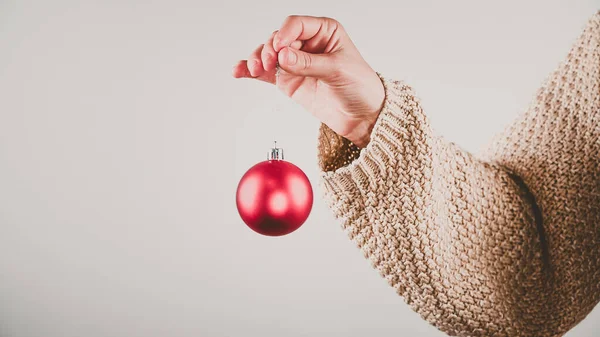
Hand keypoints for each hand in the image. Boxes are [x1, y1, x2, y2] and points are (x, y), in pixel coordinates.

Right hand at [231, 15, 384, 147]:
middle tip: (268, 63)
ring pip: (268, 55)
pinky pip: (265, 73)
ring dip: (256, 59)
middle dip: (269, 49)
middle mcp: (307, 44)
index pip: (297, 24)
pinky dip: (251, 72)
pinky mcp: (288, 81)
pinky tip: (239, 72)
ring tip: (252, 68)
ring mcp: (296, 63)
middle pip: (278, 39)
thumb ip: (309, 63)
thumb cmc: (360, 87)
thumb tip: (284, 56)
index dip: (285, 34)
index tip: (280, 48)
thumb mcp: (338, 70)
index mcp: (324, 32)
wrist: (362, 116)